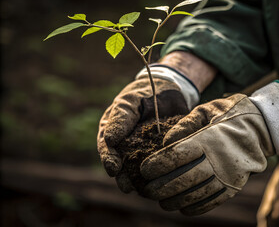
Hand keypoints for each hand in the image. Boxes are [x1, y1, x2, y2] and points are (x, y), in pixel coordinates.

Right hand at [97, 66, 198, 192]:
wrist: (168, 90)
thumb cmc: (143, 92)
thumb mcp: (130, 100)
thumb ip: (120, 118)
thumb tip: (110, 140)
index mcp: (112, 130)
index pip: (106, 147)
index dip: (108, 159)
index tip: (113, 169)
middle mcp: (124, 143)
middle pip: (120, 163)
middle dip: (123, 177)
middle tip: (127, 187)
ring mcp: (141, 149)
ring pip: (137, 168)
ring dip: (138, 180)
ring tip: (141, 190)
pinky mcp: (158, 152)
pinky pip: (156, 164)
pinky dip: (157, 173)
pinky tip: (161, 182)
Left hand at [140, 81, 278, 214]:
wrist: (263, 127)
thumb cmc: (229, 114)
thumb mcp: (206, 110)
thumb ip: (184, 125)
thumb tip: (164, 143)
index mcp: (210, 139)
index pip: (177, 156)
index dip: (157, 165)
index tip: (144, 170)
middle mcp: (220, 159)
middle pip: (184, 179)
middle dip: (161, 187)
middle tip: (147, 190)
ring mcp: (229, 175)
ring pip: (197, 194)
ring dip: (176, 200)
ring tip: (161, 202)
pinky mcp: (235, 186)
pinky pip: (213, 201)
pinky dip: (196, 207)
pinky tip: (183, 207)